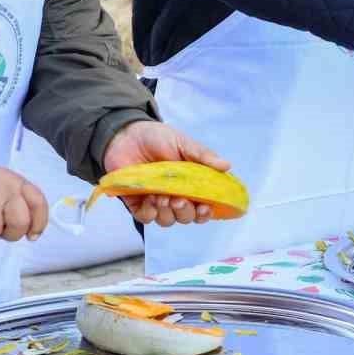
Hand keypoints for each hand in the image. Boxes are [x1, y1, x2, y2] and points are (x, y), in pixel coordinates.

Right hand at [0, 161, 48, 242]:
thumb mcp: (5, 182)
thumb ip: (20, 202)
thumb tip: (31, 231)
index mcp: (17, 182)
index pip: (38, 204)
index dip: (39, 223)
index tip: (32, 235)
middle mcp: (5, 190)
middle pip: (20, 224)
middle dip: (11, 234)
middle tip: (0, 228)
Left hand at [102, 121, 231, 226]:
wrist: (126, 134)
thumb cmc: (157, 138)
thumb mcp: (183, 143)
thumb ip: (203, 156)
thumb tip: (227, 166)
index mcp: (190, 185)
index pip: (202, 207)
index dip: (205, 212)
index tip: (205, 207)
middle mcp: (175, 197)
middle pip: (186, 217)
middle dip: (185, 212)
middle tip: (179, 199)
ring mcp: (156, 201)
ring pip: (167, 220)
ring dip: (167, 212)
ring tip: (161, 196)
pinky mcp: (137, 203)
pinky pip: (146, 218)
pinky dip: (150, 212)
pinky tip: (149, 198)